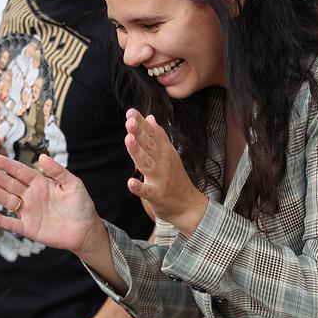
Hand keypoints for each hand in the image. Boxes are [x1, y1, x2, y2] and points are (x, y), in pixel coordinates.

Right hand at [0, 152, 104, 254]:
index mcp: (40, 183)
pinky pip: (10, 224)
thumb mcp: (73, 184)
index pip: (18, 171)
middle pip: (7, 183)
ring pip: (6, 199)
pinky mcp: (28, 228)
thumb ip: (58, 171)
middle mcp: (30, 195)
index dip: (4, 164)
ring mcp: (28, 212)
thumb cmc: (81, 206)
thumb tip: (42, 157)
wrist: (86, 231)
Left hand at [123, 109, 206, 233]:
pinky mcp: (157, 195)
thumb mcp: (169, 154)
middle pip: (149, 145)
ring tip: (128, 139)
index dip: (142, 123)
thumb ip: (158, 136)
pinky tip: (130, 182)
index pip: (152, 134)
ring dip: (137, 152)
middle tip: (130, 120)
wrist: (189, 206)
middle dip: (139, 132)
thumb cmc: (176, 179)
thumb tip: (150, 117)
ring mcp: (160, 178)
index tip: (131, 112)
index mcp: (164, 152)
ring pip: (146, 163)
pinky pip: (147, 191)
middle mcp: (162, 162)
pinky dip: (139, 187)